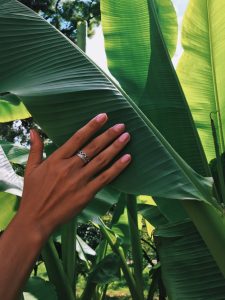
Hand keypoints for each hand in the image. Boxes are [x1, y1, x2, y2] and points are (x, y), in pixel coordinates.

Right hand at [18, 113, 130, 240]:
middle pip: (93, 147)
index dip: (92, 126)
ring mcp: (79, 180)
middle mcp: (70, 167)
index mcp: (56, 159)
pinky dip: (117, 168)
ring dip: (116, 147)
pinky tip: (127, 158)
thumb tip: (33, 129)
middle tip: (122, 125)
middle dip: (109, 134)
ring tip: (127, 136)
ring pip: (102, 160)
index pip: (78, 138)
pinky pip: (105, 178)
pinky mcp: (87, 193)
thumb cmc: (33, 193)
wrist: (36, 219)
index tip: (103, 116)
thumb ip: (35, 148)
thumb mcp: (31, 168)